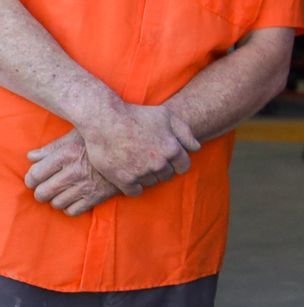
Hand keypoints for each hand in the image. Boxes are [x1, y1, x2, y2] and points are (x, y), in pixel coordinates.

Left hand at [24, 130, 118, 214]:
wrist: (134, 149)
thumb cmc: (103, 139)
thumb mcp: (77, 135)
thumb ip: (52, 147)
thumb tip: (31, 157)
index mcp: (66, 153)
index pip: (35, 174)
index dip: (31, 179)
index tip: (35, 179)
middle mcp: (74, 171)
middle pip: (42, 193)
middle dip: (41, 192)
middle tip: (46, 188)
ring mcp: (85, 186)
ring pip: (56, 203)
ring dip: (56, 199)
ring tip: (62, 192)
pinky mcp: (97, 197)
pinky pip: (73, 211)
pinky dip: (70, 207)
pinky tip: (74, 198)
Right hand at [79, 102, 198, 194]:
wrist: (104, 121)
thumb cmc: (137, 115)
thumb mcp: (166, 116)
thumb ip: (184, 132)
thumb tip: (196, 148)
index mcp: (172, 149)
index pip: (183, 166)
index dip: (176, 162)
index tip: (167, 158)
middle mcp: (159, 163)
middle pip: (167, 175)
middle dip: (161, 168)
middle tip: (148, 158)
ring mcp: (142, 173)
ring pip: (151, 182)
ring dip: (147, 176)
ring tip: (136, 163)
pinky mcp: (124, 180)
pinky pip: (135, 191)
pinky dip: (133, 185)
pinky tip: (128, 175)